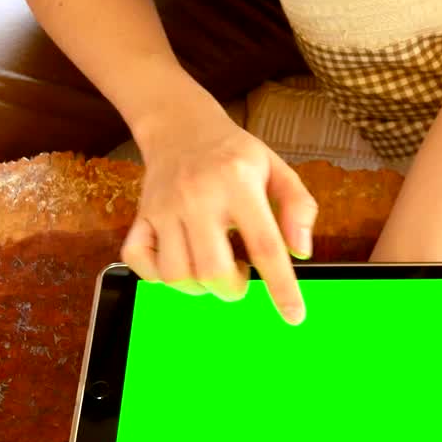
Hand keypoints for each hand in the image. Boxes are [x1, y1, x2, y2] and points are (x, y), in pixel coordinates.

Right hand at [121, 98, 316, 324]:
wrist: (181, 125)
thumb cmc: (236, 155)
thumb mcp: (277, 169)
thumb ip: (298, 207)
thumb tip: (301, 252)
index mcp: (239, 183)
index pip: (265, 245)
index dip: (282, 287)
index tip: (294, 316)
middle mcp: (199, 196)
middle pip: (213, 271)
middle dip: (233, 289)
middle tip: (240, 273)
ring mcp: (165, 207)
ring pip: (176, 275)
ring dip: (200, 286)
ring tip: (213, 267)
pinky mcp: (142, 215)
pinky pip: (140, 262)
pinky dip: (158, 277)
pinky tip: (181, 263)